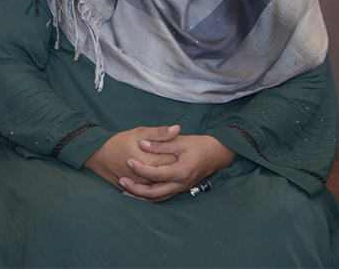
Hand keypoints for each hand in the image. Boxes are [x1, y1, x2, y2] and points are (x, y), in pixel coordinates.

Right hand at [83, 125, 179, 188]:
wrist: (96, 156)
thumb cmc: (117, 142)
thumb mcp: (138, 133)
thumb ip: (159, 133)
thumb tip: (177, 129)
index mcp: (149, 162)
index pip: (173, 160)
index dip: (177, 154)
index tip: (177, 148)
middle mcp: (147, 177)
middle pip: (169, 173)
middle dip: (172, 165)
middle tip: (172, 156)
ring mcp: (141, 186)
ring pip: (161, 184)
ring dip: (165, 176)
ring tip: (163, 166)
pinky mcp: (135, 191)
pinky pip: (151, 191)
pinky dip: (156, 184)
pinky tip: (156, 177)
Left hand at [120, 134, 234, 202]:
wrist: (217, 154)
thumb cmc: (199, 145)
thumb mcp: (180, 141)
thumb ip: (161, 143)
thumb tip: (142, 143)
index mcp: (181, 172)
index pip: (156, 174)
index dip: (140, 169)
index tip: (128, 161)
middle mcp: (181, 184)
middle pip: (155, 193)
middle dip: (136, 189)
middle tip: (121, 180)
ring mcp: (181, 189)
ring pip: (158, 198)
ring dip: (141, 196)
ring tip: (124, 190)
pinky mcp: (179, 189)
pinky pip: (162, 197)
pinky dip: (149, 197)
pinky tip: (137, 193)